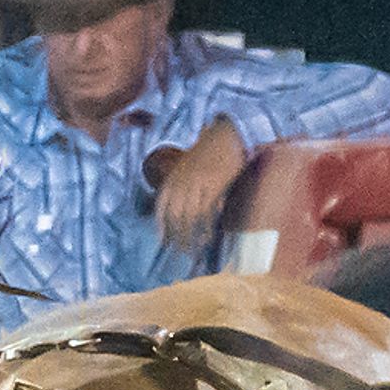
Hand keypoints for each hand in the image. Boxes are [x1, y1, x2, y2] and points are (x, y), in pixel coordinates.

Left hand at [153, 116, 249, 251]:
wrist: (228, 135)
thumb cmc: (211, 152)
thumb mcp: (189, 167)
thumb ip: (183, 186)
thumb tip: (184, 210)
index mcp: (173, 178)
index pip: (161, 208)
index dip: (162, 227)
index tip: (163, 243)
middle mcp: (180, 183)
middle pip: (174, 217)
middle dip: (176, 237)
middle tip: (181, 254)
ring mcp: (195, 184)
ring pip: (189, 218)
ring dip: (191, 237)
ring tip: (194, 251)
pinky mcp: (211, 186)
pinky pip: (206, 212)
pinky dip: (206, 227)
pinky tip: (208, 238)